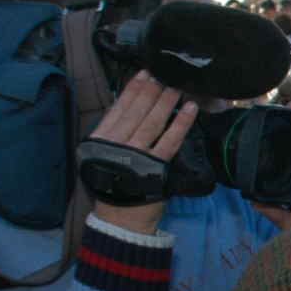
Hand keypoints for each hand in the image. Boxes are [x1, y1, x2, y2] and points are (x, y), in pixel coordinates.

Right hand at [89, 72, 194, 233]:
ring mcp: (136, 154)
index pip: (119, 107)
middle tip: (165, 74)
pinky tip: (190, 109)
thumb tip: (129, 105)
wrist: (120, 216)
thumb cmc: (113, 183)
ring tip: (177, 87)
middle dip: (152, 90)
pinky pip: (171, 140)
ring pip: (154, 121)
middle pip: (137, 111)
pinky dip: (181, 122)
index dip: (133, 89)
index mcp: (101, 138)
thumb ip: (113, 132)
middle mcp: (117, 143)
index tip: (144, 73)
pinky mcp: (155, 165)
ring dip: (166, 101)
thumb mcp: (102, 154)